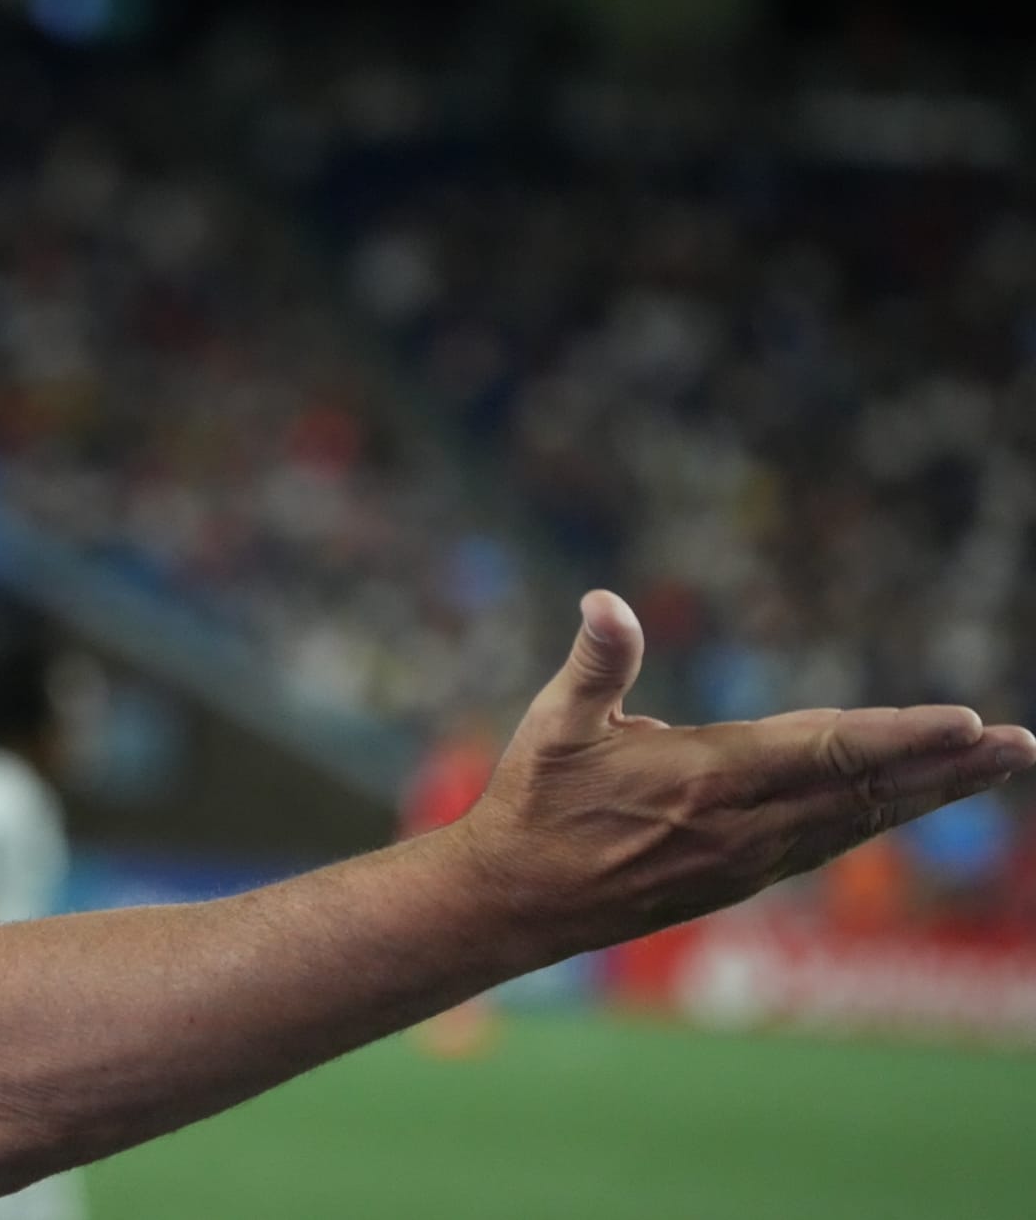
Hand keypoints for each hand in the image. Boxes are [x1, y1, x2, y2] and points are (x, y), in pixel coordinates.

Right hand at [455, 590, 1035, 951]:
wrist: (515, 902)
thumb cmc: (532, 804)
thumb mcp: (553, 725)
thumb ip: (596, 663)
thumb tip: (605, 599)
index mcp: (704, 782)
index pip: (824, 753)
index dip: (901, 737)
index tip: (968, 721)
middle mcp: (741, 828)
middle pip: (865, 793)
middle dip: (948, 768)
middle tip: (1021, 744)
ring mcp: (746, 859)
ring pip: (859, 820)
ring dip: (931, 793)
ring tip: (994, 764)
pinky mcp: (741, 876)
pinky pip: (832, 840)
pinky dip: (883, 815)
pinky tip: (912, 801)